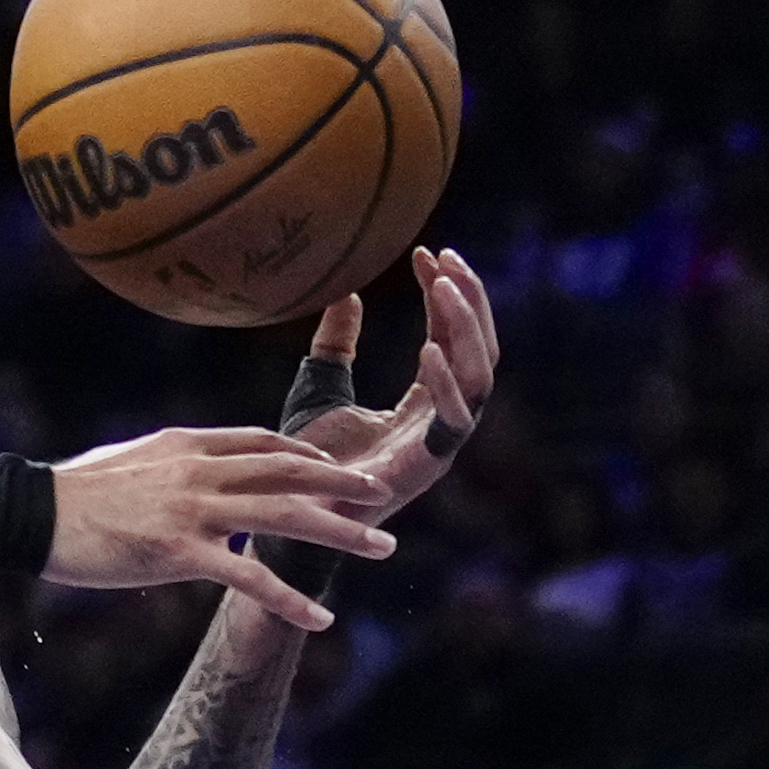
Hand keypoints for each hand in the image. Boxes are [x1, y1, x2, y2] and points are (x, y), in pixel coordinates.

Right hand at [45, 425, 395, 629]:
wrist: (32, 514)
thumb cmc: (70, 494)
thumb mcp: (129, 461)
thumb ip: (169, 466)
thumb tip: (182, 473)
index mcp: (188, 445)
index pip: (263, 442)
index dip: (306, 454)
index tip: (334, 465)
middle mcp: (200, 471)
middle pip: (290, 471)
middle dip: (343, 482)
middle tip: (385, 493)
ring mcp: (194, 510)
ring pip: (286, 516)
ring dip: (341, 532)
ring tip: (382, 546)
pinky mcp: (181, 551)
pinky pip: (249, 577)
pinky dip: (290, 599)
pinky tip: (321, 617)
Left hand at [289, 247, 498, 523]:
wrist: (290, 516)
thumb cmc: (306, 460)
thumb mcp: (318, 388)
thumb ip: (336, 345)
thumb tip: (345, 291)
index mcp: (423, 403)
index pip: (452, 337)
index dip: (446, 295)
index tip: (428, 253)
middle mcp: (440, 421)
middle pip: (479, 351)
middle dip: (471, 302)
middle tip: (448, 258)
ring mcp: (440, 445)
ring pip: (478, 379)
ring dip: (466, 330)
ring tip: (445, 285)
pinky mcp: (428, 468)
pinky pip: (453, 421)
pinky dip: (444, 383)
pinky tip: (428, 346)